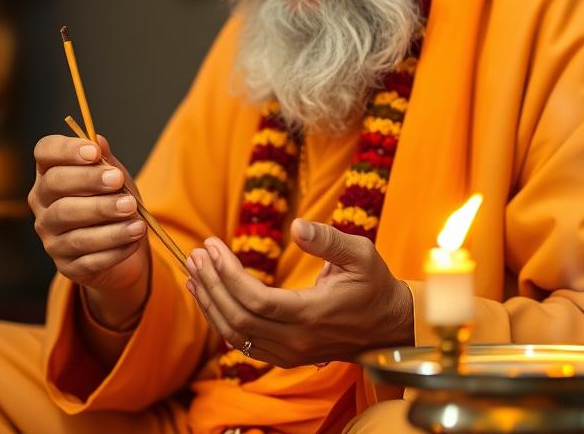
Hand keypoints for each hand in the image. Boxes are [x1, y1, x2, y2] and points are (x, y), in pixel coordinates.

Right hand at [30, 134, 149, 328]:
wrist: (123, 244)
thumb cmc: (113, 201)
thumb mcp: (114, 177)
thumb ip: (106, 160)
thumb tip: (98, 140)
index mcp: (50, 174)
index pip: (45, 153)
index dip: (66, 150)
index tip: (94, 152)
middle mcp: (43, 206)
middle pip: (56, 188)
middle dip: (89, 182)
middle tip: (118, 181)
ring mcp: (52, 239)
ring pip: (74, 229)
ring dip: (107, 222)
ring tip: (136, 218)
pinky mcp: (68, 267)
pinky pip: (90, 260)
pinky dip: (115, 249)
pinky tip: (135, 239)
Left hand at [184, 219, 414, 367]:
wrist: (389, 327)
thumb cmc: (374, 285)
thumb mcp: (361, 253)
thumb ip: (328, 239)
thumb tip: (296, 226)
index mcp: (312, 314)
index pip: (255, 300)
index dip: (227, 274)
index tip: (212, 246)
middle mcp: (296, 340)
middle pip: (238, 318)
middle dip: (211, 284)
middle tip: (196, 254)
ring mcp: (289, 353)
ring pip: (235, 335)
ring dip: (210, 302)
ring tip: (194, 272)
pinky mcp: (284, 356)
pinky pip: (243, 343)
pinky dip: (221, 319)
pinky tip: (208, 296)